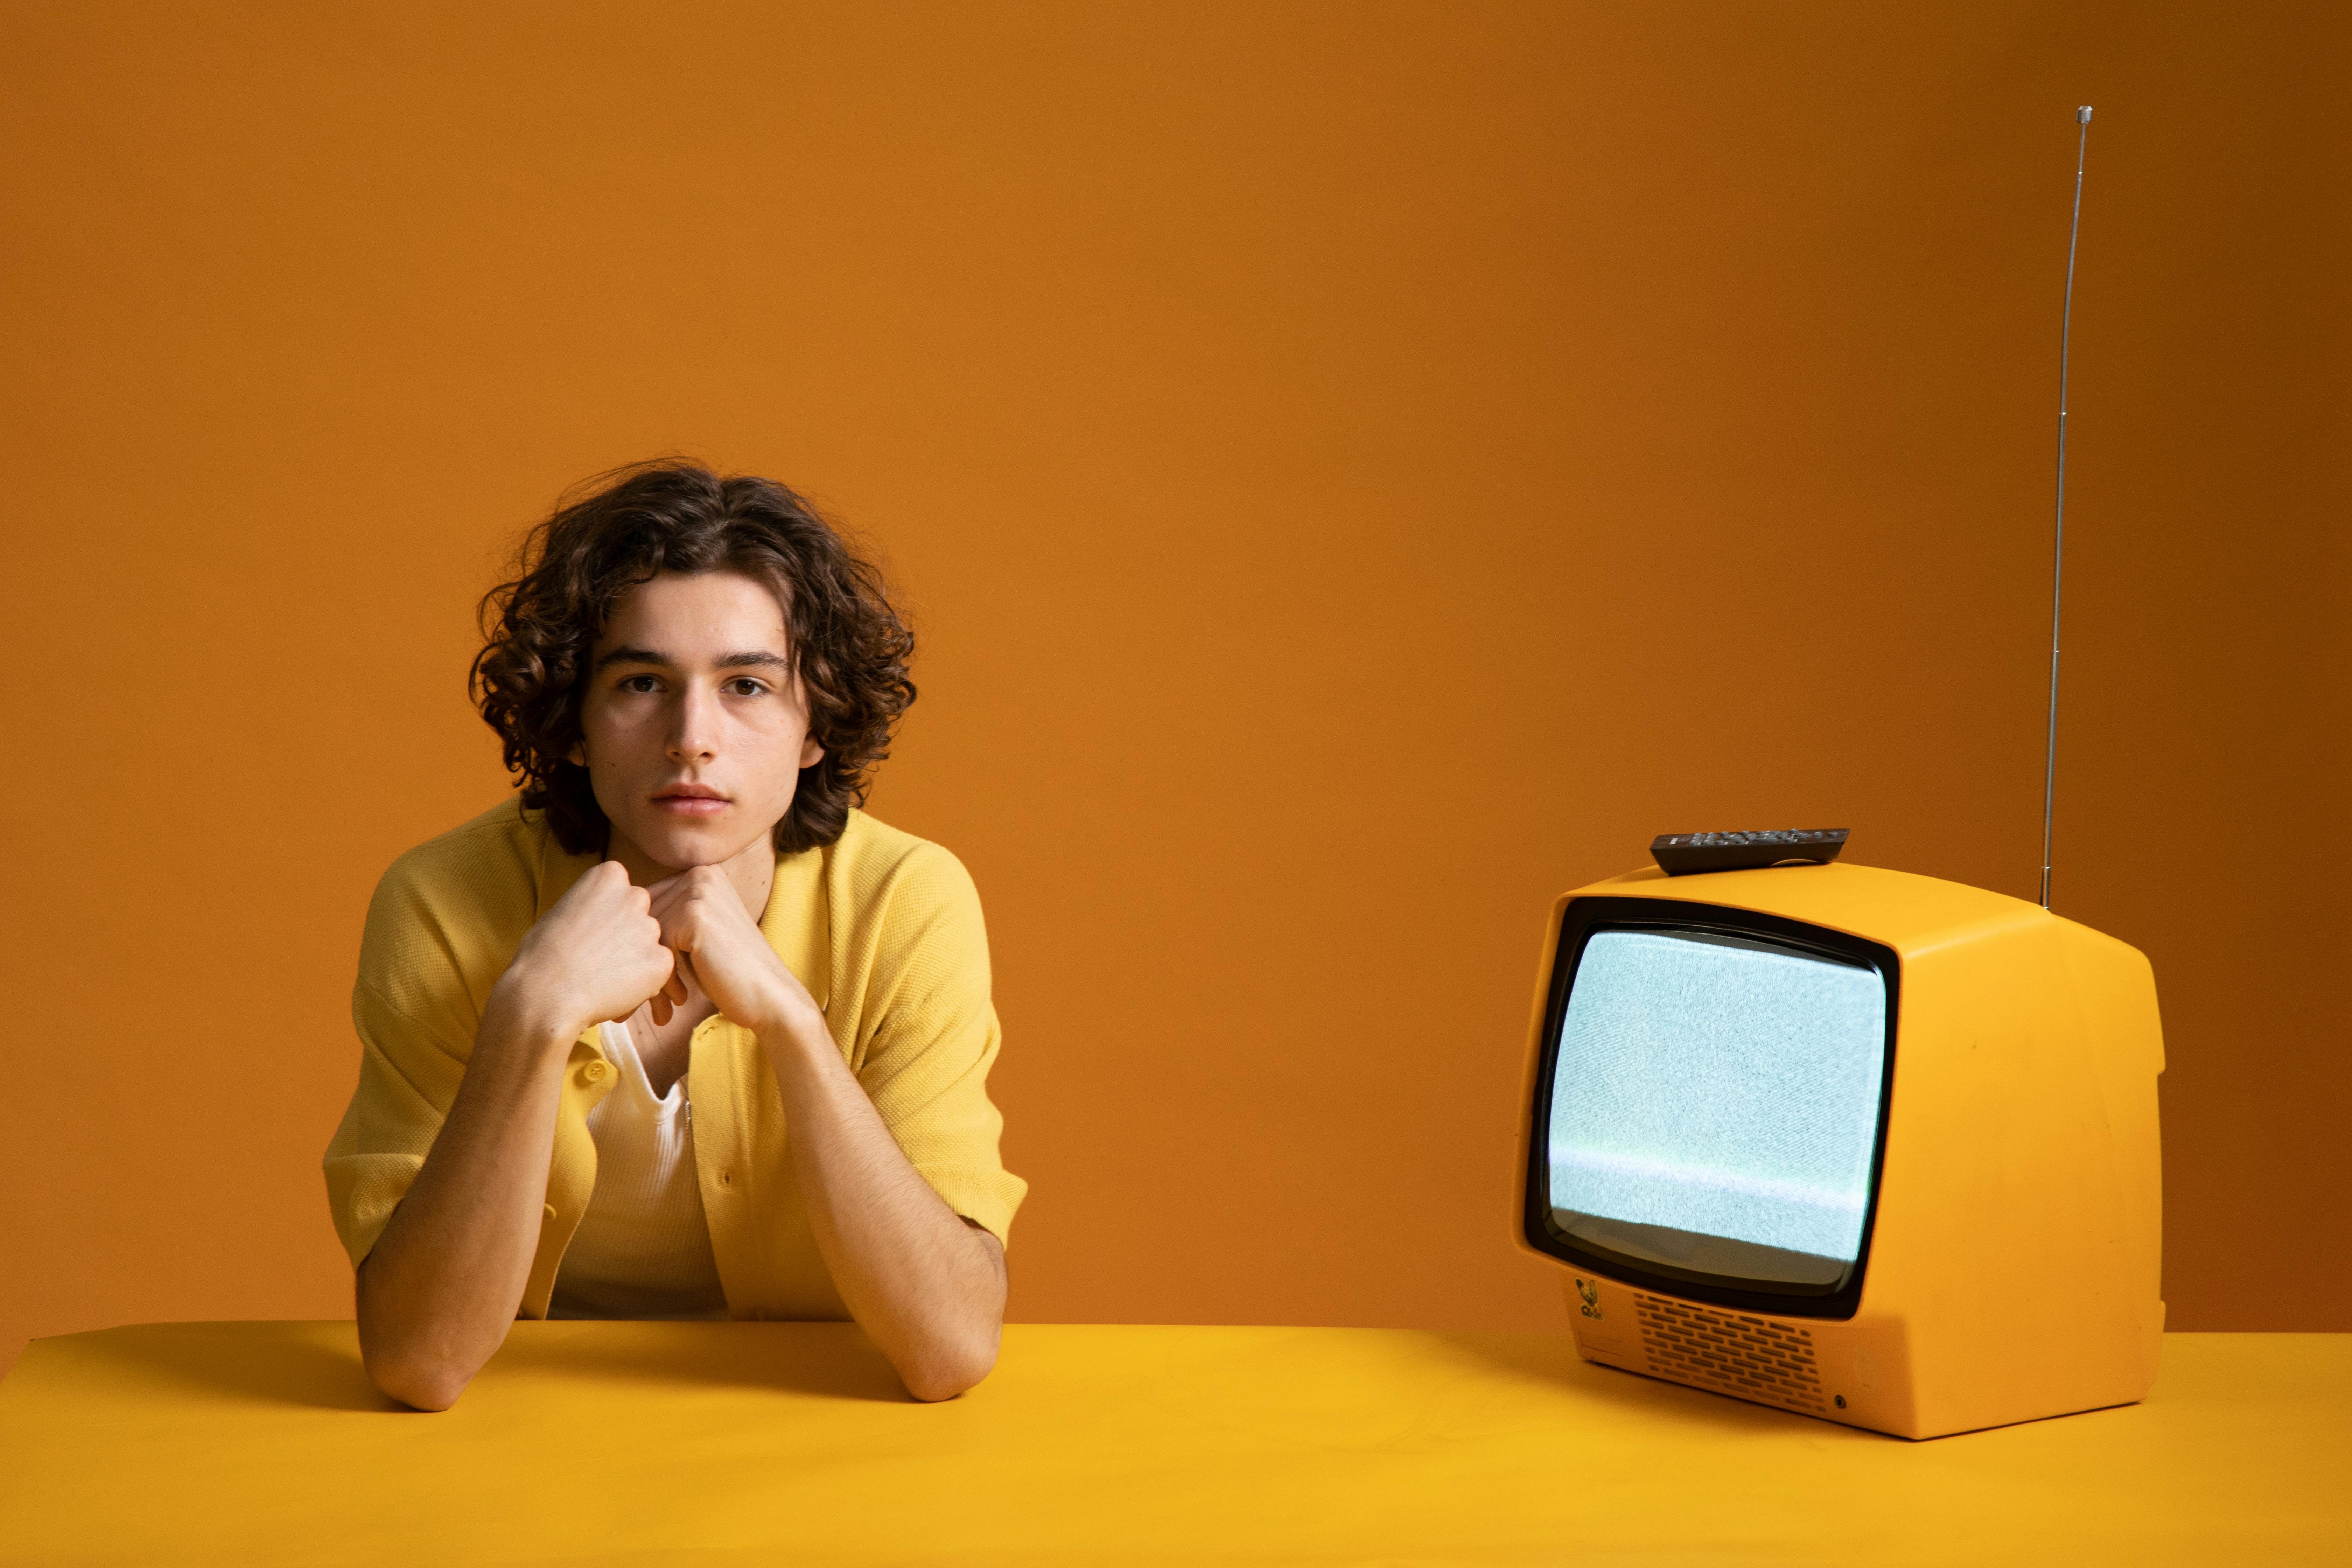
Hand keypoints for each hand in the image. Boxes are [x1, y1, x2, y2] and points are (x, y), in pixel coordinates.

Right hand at [498, 860, 682, 1041]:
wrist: (545, 994)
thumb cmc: (542, 955)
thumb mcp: (562, 910)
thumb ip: (592, 905)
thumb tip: (602, 914)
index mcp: (609, 875)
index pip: (621, 890)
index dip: (606, 913)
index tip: (590, 930)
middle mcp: (635, 895)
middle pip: (639, 913)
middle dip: (625, 932)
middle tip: (598, 956)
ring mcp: (651, 928)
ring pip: (649, 942)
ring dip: (634, 957)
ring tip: (602, 976)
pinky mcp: (661, 960)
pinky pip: (658, 969)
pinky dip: (644, 980)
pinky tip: (615, 989)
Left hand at [646, 865, 819, 1037]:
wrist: (769, 996)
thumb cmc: (731, 973)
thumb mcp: (697, 937)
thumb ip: (669, 919)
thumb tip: (613, 924)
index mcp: (702, 873)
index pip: (649, 905)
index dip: (640, 946)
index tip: (642, 982)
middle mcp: (701, 874)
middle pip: (643, 918)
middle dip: (641, 963)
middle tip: (644, 1004)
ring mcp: (699, 891)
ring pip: (646, 934)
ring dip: (650, 975)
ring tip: (663, 1007)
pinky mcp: (696, 914)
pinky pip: (656, 946)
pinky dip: (662, 977)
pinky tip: (679, 999)